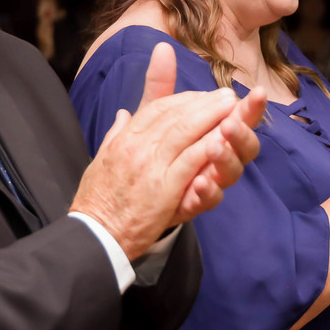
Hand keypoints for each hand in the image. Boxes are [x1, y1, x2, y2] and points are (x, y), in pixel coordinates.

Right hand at [71, 43, 260, 259]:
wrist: (96, 234)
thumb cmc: (98, 199)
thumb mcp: (103, 157)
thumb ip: (116, 133)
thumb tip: (123, 113)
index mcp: (126, 138)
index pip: (158, 108)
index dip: (184, 98)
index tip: (203, 95)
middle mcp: (138, 146)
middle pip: (175, 115)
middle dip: (203, 102)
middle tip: (226, 95)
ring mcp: (151, 166)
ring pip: (185, 132)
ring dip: (212, 117)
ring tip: (233, 108)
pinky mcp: (164, 188)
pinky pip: (190, 161)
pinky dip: (208, 147)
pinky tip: (225, 138)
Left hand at [131, 42, 265, 219]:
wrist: (124, 196)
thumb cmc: (149, 153)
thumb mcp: (152, 118)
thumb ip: (161, 86)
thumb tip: (163, 46)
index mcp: (215, 135)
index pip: (238, 118)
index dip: (250, 107)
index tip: (258, 91)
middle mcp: (217, 158)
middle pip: (244, 147)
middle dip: (242, 133)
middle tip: (231, 123)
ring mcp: (207, 182)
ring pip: (230, 173)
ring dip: (226, 159)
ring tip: (214, 147)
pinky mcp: (192, 204)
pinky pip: (207, 201)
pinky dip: (207, 192)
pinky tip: (201, 183)